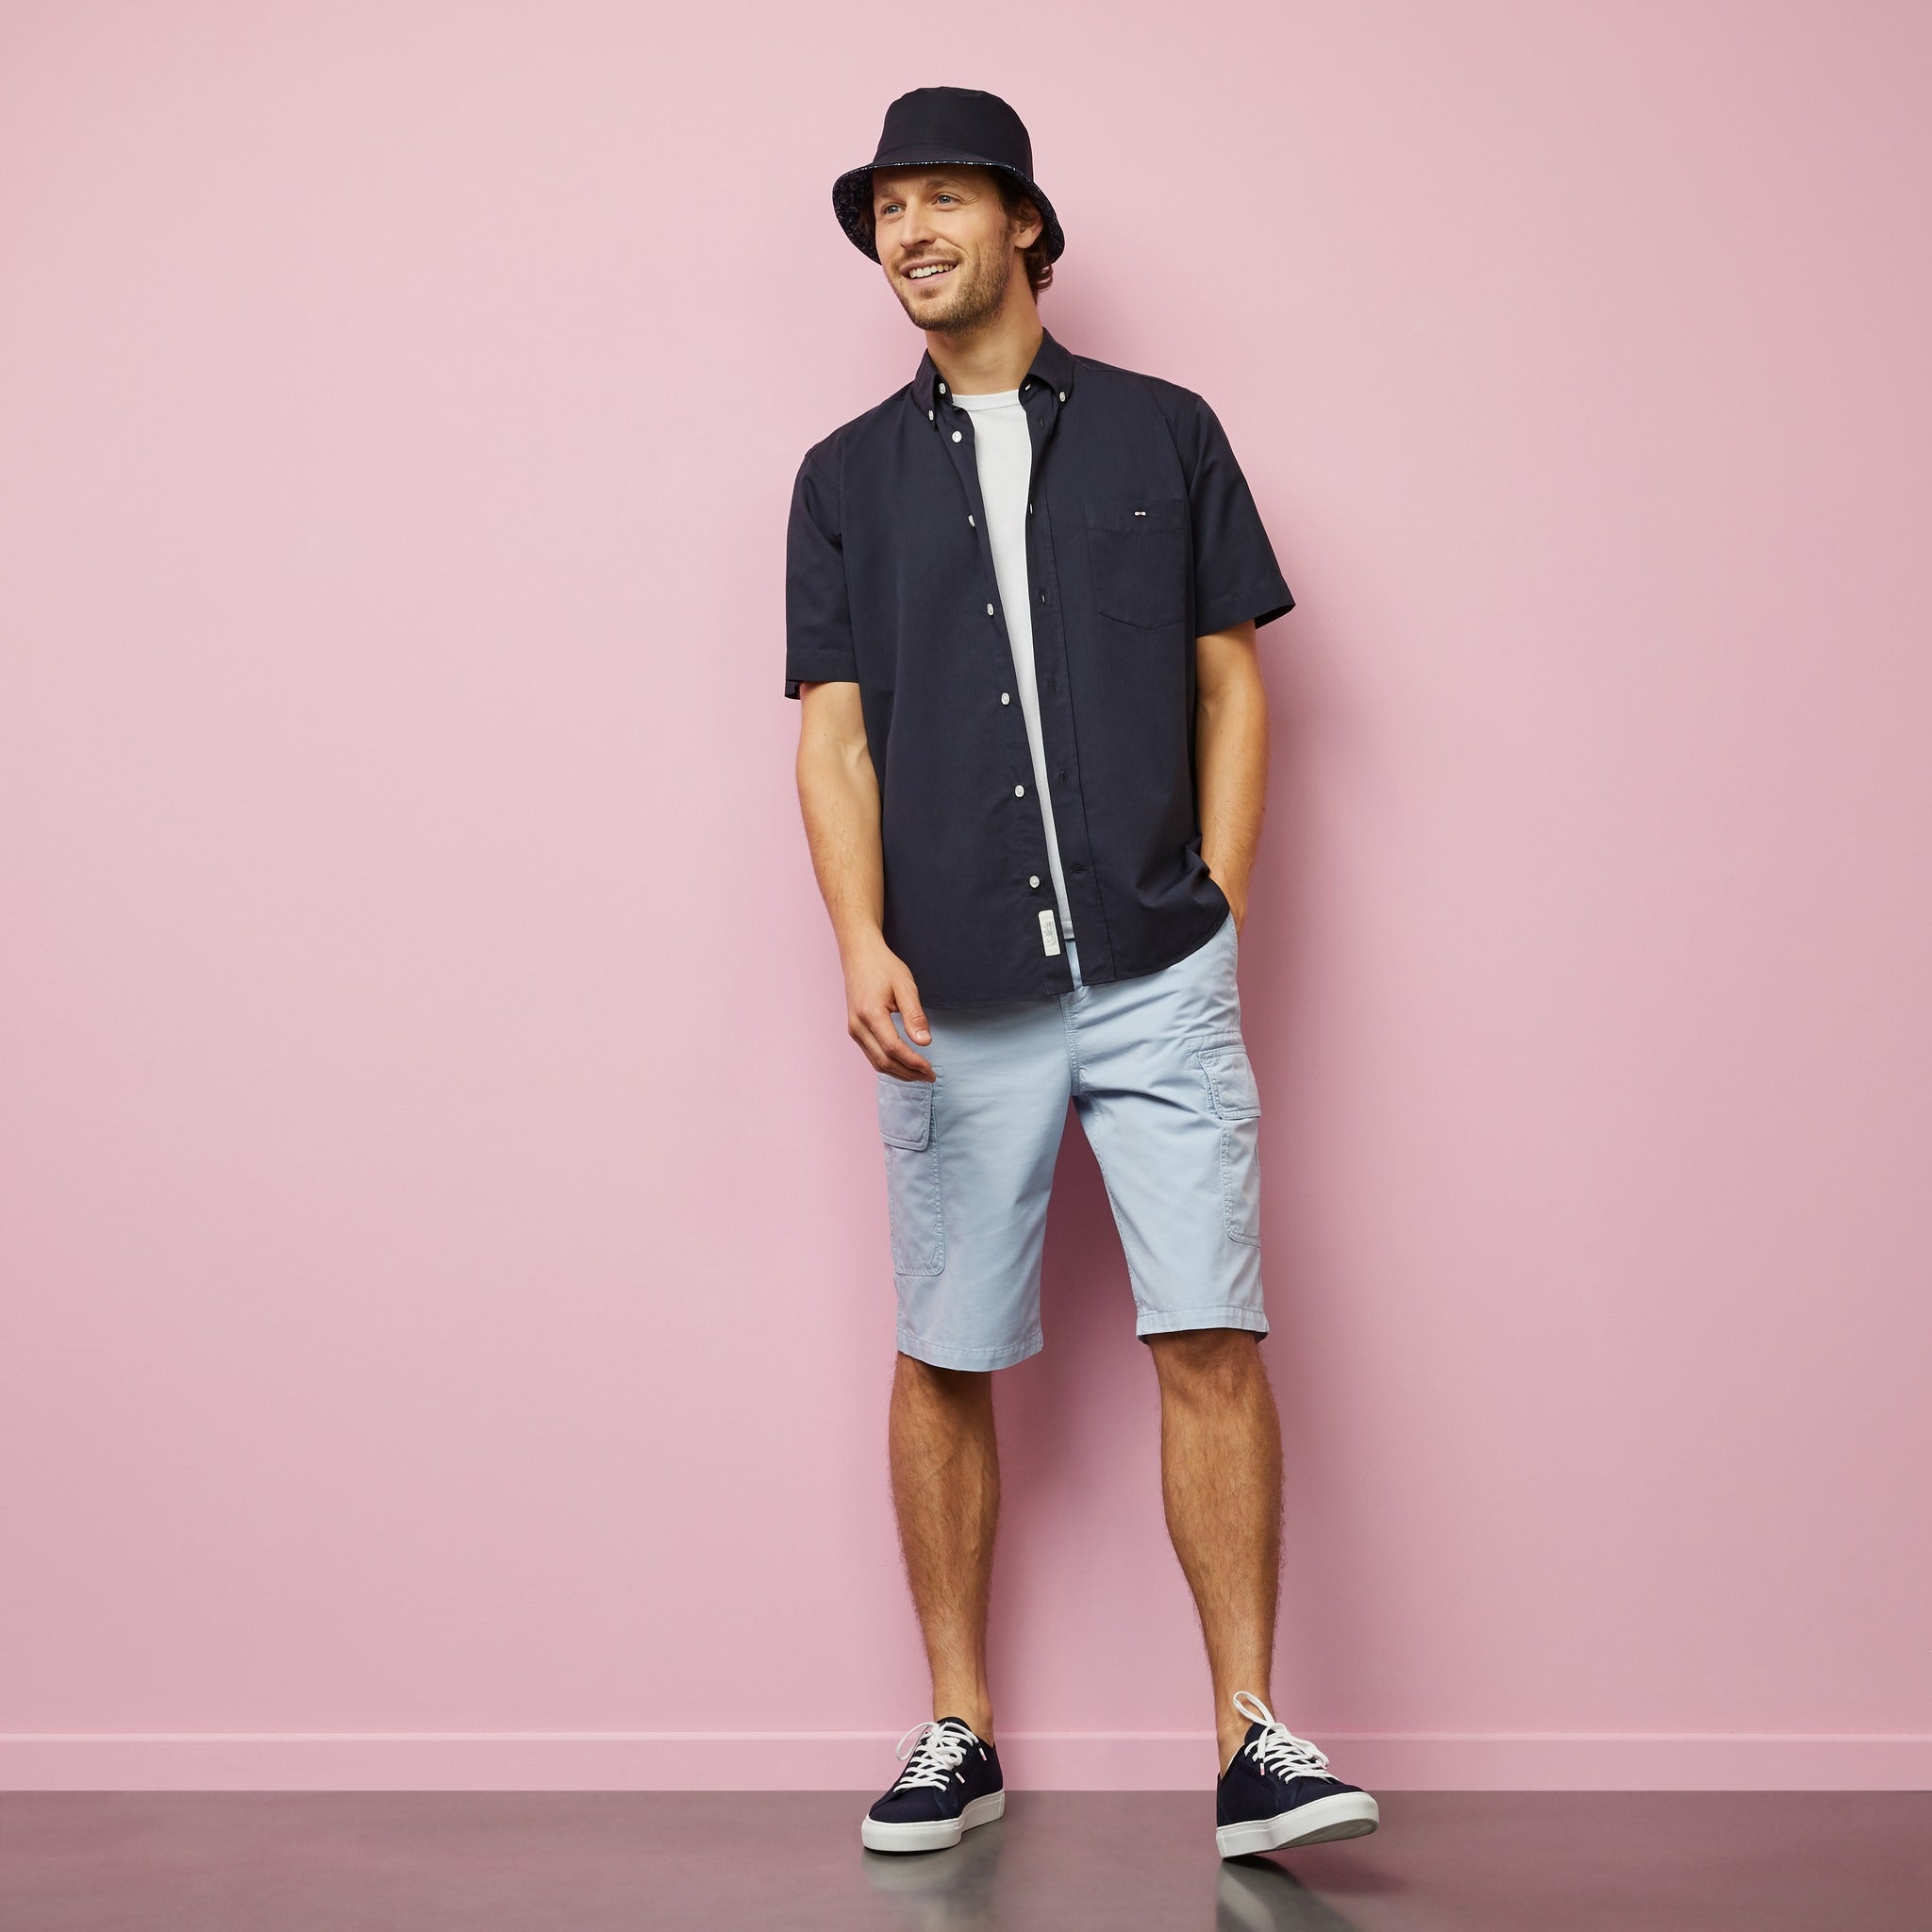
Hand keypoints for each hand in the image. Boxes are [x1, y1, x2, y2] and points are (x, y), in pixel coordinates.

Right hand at [844, 934, 934, 1080]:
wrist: (859, 955)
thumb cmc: (883, 967)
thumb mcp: (905, 986)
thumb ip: (915, 1015)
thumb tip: (925, 1042)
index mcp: (870, 1013)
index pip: (893, 1048)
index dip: (913, 1062)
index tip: (930, 1069)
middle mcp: (857, 1025)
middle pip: (883, 1061)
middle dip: (908, 1073)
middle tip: (930, 1077)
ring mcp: (853, 1029)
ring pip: (876, 1062)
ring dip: (899, 1072)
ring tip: (920, 1075)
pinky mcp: (855, 1030)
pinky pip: (871, 1055)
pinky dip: (888, 1064)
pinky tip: (904, 1065)